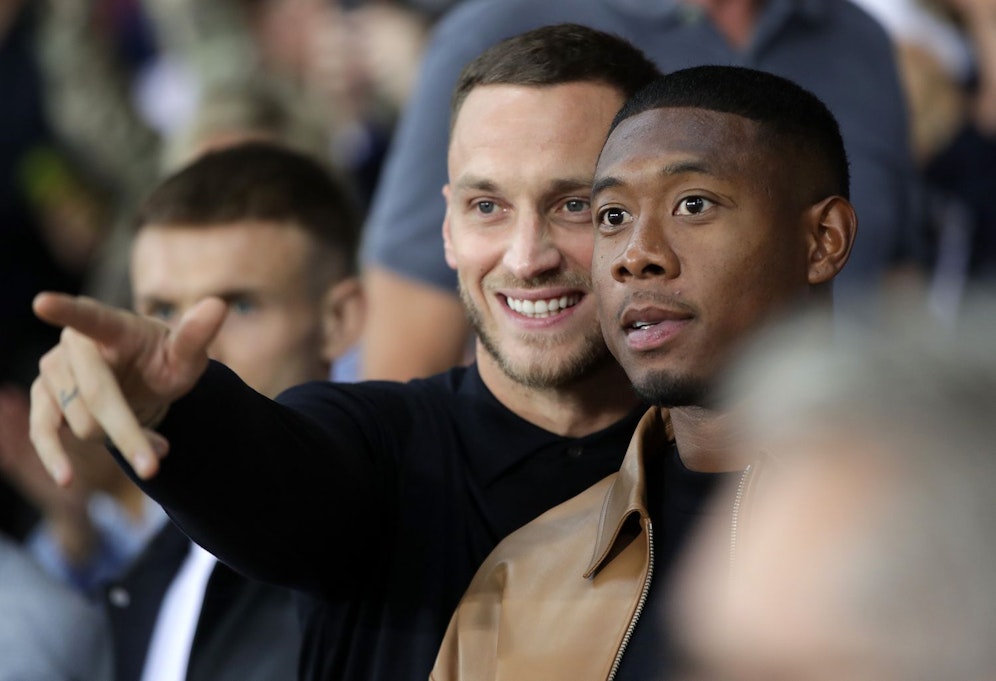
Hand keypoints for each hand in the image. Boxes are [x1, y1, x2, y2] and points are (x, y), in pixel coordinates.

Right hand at [29, 292, 226, 484]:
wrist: (142, 382)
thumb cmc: (165, 362)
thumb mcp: (186, 355)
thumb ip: (196, 335)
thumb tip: (218, 305)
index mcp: (112, 326)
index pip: (90, 316)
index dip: (67, 310)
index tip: (43, 302)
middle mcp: (75, 344)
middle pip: (97, 394)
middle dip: (126, 432)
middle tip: (155, 466)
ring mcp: (54, 371)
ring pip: (82, 421)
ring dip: (121, 441)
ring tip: (156, 448)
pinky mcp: (44, 399)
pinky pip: (44, 432)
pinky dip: (56, 457)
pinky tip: (69, 478)